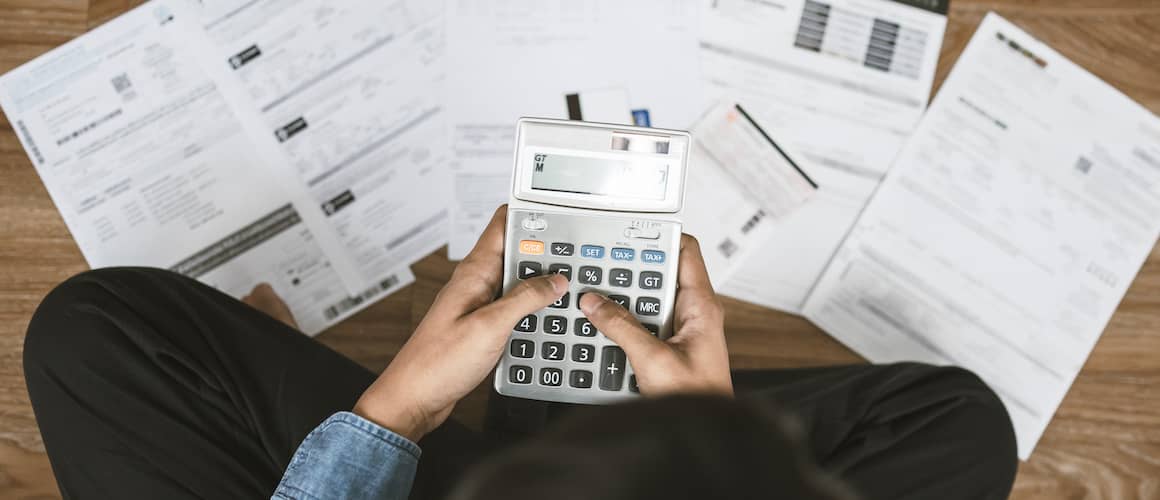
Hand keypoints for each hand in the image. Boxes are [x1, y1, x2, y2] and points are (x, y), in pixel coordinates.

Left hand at [353, 206, 567, 440]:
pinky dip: (533, 310)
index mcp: (474, 271)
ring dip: (542, 285)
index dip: (531, 214)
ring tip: (570, 288)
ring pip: (519, 282)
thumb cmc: (439, 363)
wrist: (416, 398)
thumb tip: (555, 280)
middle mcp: (477, 283)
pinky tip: (549, 320)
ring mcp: (480, 304)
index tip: (562, 216)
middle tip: (578, 258)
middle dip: (546, 252)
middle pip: (517, 252)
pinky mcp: (484, 326)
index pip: (503, 223)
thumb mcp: (490, 326)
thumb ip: (525, 299)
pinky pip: (515, 308)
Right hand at [578, 234, 731, 396]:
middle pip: (660, 273)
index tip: (630, 232)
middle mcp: (693, 313)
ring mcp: (680, 330)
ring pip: (647, 300)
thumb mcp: (653, 360)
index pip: (686, 251)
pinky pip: (642, 323)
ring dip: (624, 299)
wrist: (701, 431)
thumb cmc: (696, 398)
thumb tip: (595, 303)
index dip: (660, 236)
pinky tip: (603, 326)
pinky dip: (623, 321)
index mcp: (701, 306)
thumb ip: (622, 328)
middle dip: (631, 269)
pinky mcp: (667, 346)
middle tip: (602, 265)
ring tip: (597, 294)